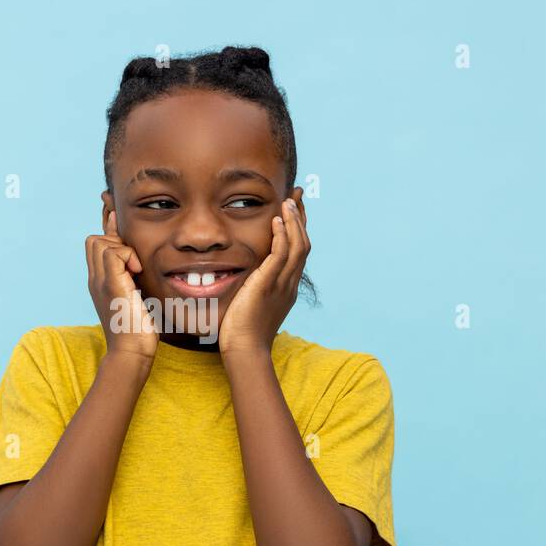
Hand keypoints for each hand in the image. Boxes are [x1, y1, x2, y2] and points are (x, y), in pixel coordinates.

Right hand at [86, 210, 158, 361]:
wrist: (131, 351)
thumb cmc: (137, 329)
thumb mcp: (134, 297)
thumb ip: (132, 280)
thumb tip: (141, 264)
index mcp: (99, 282)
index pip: (94, 245)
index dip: (111, 237)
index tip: (130, 245)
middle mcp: (95, 280)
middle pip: (93, 240)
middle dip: (115, 241)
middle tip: (134, 261)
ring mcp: (100, 282)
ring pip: (99, 242)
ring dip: (121, 248)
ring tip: (136, 269)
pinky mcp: (112, 286)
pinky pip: (112, 253)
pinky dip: (128, 255)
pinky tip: (138, 271)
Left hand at [219, 198, 308, 356]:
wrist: (245, 349)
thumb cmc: (242, 332)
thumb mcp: (252, 304)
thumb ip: (254, 288)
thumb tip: (246, 279)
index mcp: (286, 287)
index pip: (298, 252)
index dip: (298, 228)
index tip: (294, 210)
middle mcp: (289, 284)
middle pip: (303, 244)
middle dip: (301, 218)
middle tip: (297, 196)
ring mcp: (282, 284)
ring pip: (296, 246)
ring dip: (293, 221)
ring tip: (288, 202)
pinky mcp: (268, 285)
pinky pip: (280, 255)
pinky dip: (281, 236)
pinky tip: (276, 220)